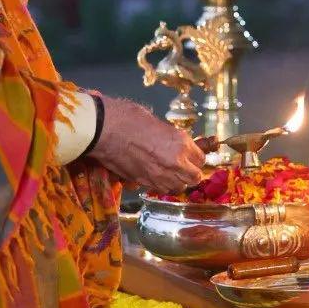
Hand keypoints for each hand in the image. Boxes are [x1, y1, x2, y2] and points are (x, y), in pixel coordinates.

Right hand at [89, 95, 206, 192]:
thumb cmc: (130, 118)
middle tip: (183, 164)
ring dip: (177, 180)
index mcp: (181, 143)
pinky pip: (162, 189)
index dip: (195, 157)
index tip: (190, 154)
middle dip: (190, 171)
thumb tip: (177, 145)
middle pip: (195, 177)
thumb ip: (172, 138)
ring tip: (169, 171)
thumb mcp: (159, 123)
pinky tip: (157, 175)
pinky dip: (163, 184)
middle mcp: (175, 162)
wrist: (107, 129)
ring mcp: (160, 176)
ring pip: (180, 187)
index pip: (201, 159)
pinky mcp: (145, 183)